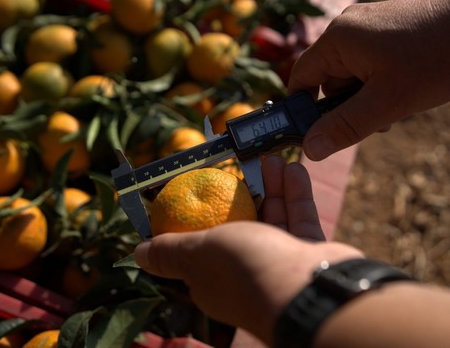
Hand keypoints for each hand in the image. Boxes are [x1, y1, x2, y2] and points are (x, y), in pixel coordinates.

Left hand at [134, 155, 360, 343]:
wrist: (312, 292)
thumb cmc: (247, 269)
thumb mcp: (197, 254)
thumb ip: (171, 250)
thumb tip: (138, 253)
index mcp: (212, 277)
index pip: (198, 242)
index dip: (195, 214)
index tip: (196, 184)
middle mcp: (245, 270)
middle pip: (238, 224)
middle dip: (239, 191)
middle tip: (240, 163)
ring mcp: (278, 263)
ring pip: (272, 217)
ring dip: (271, 186)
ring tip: (268, 157)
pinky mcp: (307, 254)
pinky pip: (299, 219)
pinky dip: (295, 194)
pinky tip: (293, 168)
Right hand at [289, 0, 449, 160]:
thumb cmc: (438, 60)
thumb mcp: (389, 102)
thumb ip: (345, 126)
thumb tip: (309, 150)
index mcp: (338, 39)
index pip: (300, 79)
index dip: (302, 111)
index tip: (317, 138)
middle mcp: (347, 28)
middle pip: (327, 80)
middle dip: (346, 108)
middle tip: (378, 123)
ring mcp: (368, 27)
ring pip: (351, 76)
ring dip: (367, 99)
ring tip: (399, 106)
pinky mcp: (386, 30)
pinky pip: (368, 65)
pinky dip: (380, 85)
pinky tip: (405, 92)